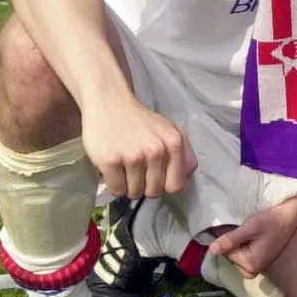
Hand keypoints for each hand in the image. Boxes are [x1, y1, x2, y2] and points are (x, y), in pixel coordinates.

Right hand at [80, 98, 196, 198]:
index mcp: (175, 144)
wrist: (110, 104)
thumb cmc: (141, 122)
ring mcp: (133, 156)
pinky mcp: (110, 161)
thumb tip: (185, 178)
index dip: (165, 186)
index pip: (176, 186)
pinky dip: (115, 185)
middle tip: (138, 174)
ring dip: (129, 186)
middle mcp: (157, 151)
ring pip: (134, 193)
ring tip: (125, 169)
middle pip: (154, 192)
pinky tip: (114, 170)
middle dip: (146, 188)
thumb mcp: (171, 131)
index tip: (156, 179)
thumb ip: (183, 153)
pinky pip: (117, 189)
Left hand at [209, 193, 296, 277]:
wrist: (291, 216)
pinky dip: (243, 245)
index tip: (240, 226)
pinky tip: (254, 236)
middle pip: (230, 255)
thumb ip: (231, 239)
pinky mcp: (258, 262)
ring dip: (238, 242)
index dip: (229, 237)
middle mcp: (251, 271)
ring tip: (252, 231)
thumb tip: (211, 250)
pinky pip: (242, 254)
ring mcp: (255, 268)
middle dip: (233, 241)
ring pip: (235, 254)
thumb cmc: (273, 220)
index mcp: (250, 265)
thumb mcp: (251, 227)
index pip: (226, 252)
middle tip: (247, 228)